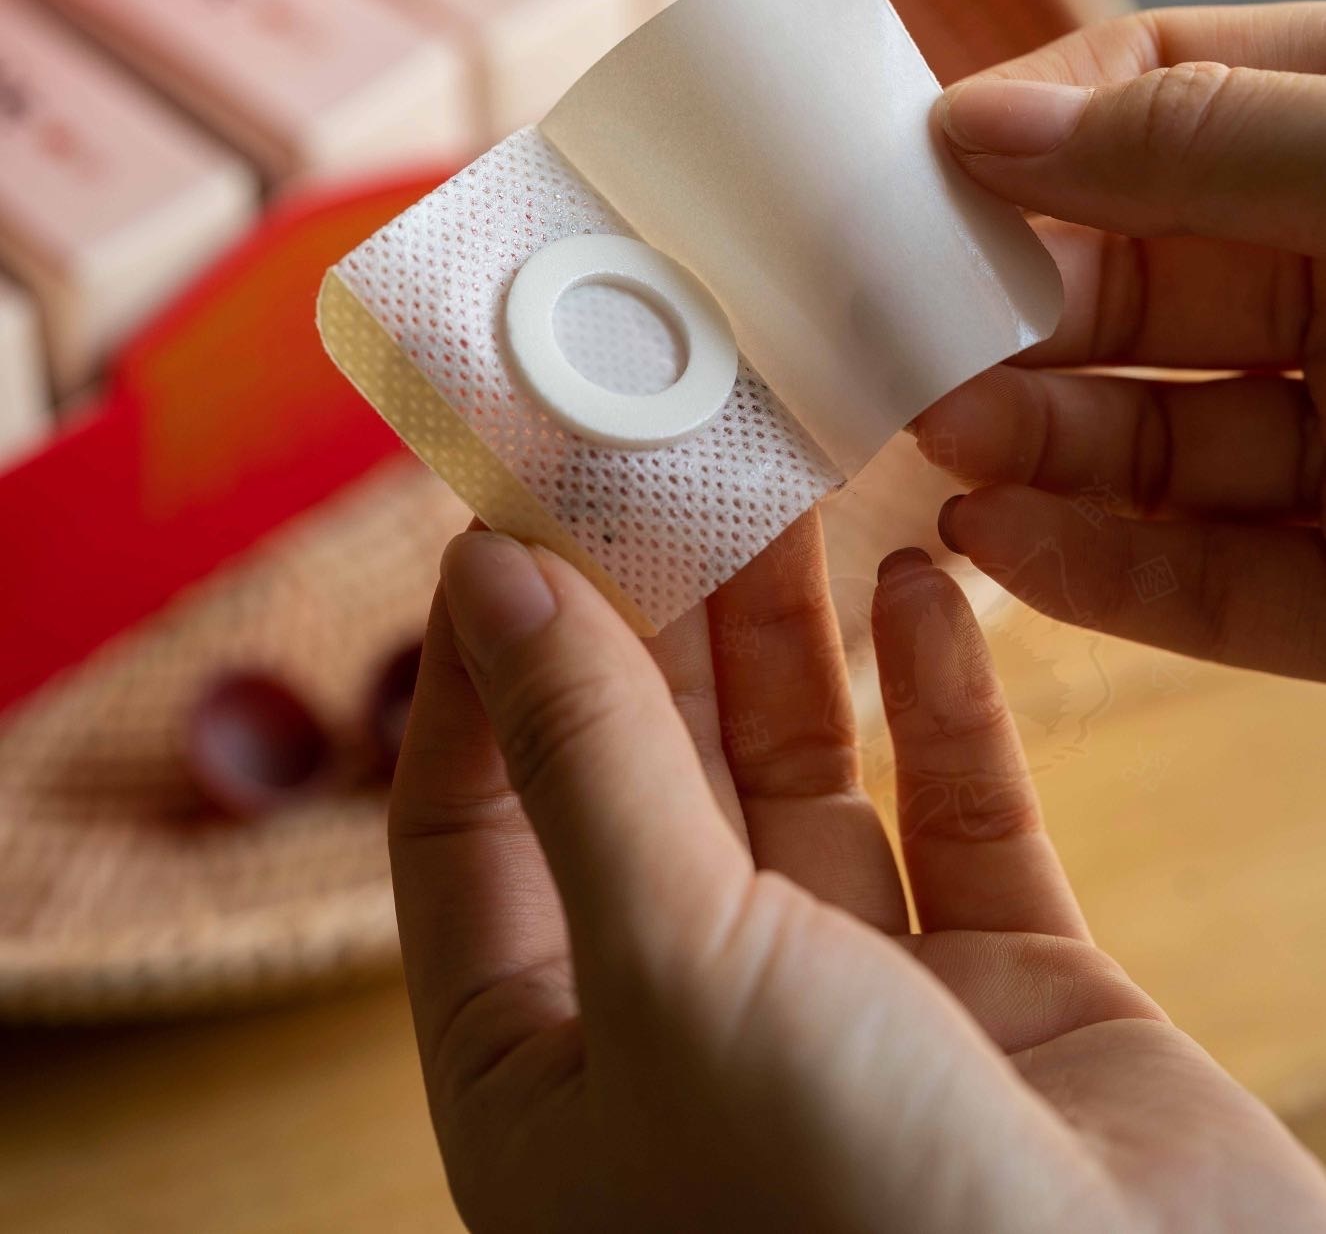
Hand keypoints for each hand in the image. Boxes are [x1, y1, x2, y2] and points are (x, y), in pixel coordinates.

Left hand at [390, 519, 1324, 1231]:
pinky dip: (938, 696)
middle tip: (657, 456)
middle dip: (646, 616)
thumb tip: (491, 577)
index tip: (506, 510)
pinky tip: (917, 577)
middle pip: (639, 778)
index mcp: (552, 1077)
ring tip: (777, 477)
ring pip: (799, 777)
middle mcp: (692, 1039)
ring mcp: (859, 1014)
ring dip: (785, 630)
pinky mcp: (1009, 996)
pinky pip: (957, 814)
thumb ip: (586, 760)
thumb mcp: (673, 969)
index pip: (467, 827)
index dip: (482, 665)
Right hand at [915, 3, 1325, 678]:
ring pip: (1161, 444)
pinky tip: (995, 543)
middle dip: (1007, 308)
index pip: (1169, 97)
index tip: (918, 165)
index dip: (1039, 122)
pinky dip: (1103, 574)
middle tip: (887, 326)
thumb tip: (978, 120)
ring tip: (930, 432)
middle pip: (1138, 287)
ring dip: (1031, 440)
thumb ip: (1193, 139)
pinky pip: (1220, 586)